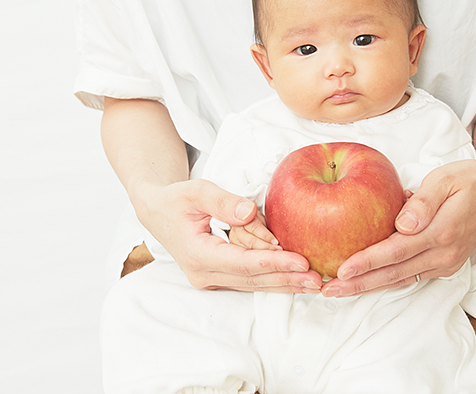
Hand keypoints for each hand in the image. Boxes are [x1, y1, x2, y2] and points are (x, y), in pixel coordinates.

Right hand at [135, 178, 322, 293]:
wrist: (158, 212)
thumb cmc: (176, 200)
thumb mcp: (196, 191)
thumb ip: (223, 201)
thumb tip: (249, 212)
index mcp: (197, 254)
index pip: (243, 263)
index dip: (273, 263)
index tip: (300, 261)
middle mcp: (204, 273)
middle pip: (252, 279)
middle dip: (286, 279)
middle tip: (317, 279)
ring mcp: (211, 279)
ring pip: (253, 284)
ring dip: (284, 283)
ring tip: (313, 283)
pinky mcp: (220, 276)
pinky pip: (250, 279)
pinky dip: (273, 278)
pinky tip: (296, 279)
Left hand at [320, 156, 475, 296]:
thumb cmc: (471, 179)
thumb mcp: (446, 179)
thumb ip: (424, 201)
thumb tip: (403, 224)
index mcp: (442, 232)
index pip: (396, 252)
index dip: (367, 263)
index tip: (341, 271)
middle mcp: (444, 254)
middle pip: (394, 275)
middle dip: (359, 285)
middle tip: (328, 290)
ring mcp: (446, 263)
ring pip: (401, 279)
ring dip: (370, 287)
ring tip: (340, 291)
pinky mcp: (446, 263)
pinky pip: (411, 275)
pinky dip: (387, 279)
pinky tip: (366, 280)